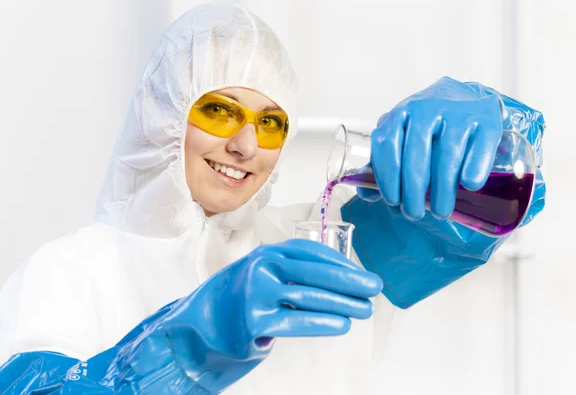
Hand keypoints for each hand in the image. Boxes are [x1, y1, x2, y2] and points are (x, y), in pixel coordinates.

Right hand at [128, 239, 382, 392]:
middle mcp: (261, 267)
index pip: (311, 252)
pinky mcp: (253, 321)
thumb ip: (292, 273)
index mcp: (266, 253)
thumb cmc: (239, 299)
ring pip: (309, 297)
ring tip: (364, 310)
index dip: (341, 263)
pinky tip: (342, 324)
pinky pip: (296, 321)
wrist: (198, 325)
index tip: (362, 273)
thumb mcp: (262, 274)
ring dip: (343, 303)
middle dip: (350, 281)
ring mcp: (256, 293)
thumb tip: (340, 281)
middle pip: (314, 273)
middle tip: (374, 288)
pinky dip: (323, 322)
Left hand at [357, 76, 502, 220]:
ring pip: (447, 155)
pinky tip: (469, 185)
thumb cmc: (428, 126)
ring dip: (443, 189)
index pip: (387, 145)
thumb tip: (366, 194)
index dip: (387, 177)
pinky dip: (474, 168)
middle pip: (416, 155)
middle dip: (413, 191)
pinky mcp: (487, 120)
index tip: (393, 201)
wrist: (468, 98)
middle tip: (414, 214)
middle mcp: (427, 108)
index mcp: (401, 114)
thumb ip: (383, 163)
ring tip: (440, 211)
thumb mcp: (401, 136)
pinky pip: (480, 147)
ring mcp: (458, 112)